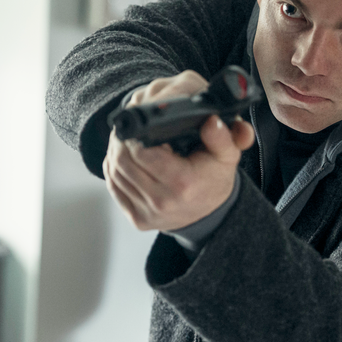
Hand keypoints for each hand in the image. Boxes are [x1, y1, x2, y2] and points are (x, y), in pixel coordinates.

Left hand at [104, 71, 256, 230]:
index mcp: (182, 183)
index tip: (142, 127)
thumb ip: (221, 137)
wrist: (211, 213)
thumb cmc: (213, 180)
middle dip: (122, 141)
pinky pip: (115, 188)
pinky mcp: (138, 219)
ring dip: (115, 153)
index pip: (141, 152)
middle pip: (123, 161)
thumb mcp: (227, 155)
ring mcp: (147, 213)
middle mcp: (162, 201)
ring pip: (115, 173)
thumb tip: (210, 122)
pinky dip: (113, 170)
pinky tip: (122, 160)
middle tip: (128, 129)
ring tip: (125, 142)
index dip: (136, 135)